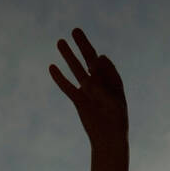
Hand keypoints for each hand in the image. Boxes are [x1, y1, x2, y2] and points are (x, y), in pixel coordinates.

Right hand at [49, 28, 128, 144]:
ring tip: (60, 41)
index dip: (98, 62)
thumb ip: (106, 79)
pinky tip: (52, 67)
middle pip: (89, 60)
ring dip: (69, 56)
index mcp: (111, 80)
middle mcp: (99, 83)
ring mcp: (88, 91)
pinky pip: (68, 87)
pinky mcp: (78, 100)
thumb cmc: (117, 120)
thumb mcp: (114, 98)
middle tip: (75, 30)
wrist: (109, 140)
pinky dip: (60, 78)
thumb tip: (98, 57)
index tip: (96, 61)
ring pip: (76, 70)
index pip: (103, 64)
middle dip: (82, 45)